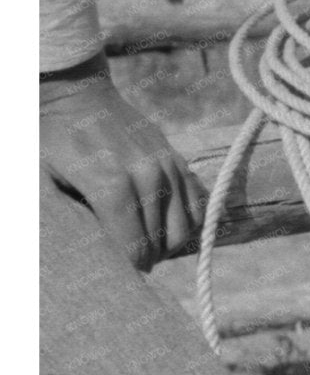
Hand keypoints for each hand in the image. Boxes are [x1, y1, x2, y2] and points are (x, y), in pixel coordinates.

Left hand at [40, 55, 204, 270]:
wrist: (74, 96)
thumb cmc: (51, 142)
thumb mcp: (47, 184)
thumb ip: (73, 221)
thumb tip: (96, 258)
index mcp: (110, 186)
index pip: (133, 247)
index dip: (129, 269)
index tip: (120, 278)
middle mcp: (147, 176)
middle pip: (160, 240)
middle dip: (146, 260)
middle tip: (130, 267)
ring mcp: (166, 166)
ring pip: (185, 225)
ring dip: (168, 244)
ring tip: (149, 249)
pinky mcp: (177, 159)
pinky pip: (196, 202)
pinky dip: (187, 222)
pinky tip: (167, 227)